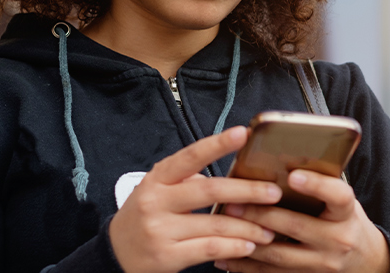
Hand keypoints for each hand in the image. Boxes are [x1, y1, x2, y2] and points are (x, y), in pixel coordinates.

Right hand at [108, 126, 282, 272]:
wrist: (116, 254)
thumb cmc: (146, 216)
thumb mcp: (158, 190)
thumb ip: (188, 180)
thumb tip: (232, 175)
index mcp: (158, 179)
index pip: (190, 157)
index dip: (217, 144)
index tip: (243, 133)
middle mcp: (156, 202)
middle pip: (209, 190)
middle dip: (246, 191)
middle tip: (274, 192)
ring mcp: (160, 230)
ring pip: (214, 225)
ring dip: (247, 227)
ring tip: (269, 228)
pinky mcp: (167, 256)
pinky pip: (209, 249)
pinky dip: (233, 247)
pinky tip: (249, 246)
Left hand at [213, 169, 389, 272]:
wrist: (364, 260)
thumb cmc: (345, 220)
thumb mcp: (341, 200)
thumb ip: (319, 184)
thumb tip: (280, 159)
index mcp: (347, 213)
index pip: (338, 196)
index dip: (316, 185)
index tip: (293, 175)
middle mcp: (337, 239)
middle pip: (296, 226)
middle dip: (261, 214)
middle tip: (233, 202)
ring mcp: (322, 262)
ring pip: (279, 254)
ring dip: (247, 240)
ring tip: (224, 226)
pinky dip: (247, 265)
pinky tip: (227, 255)